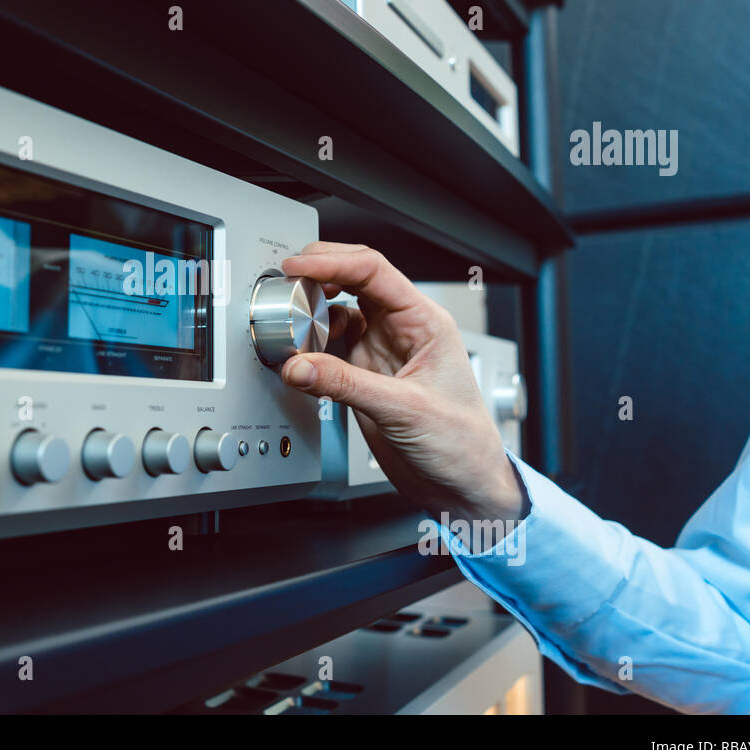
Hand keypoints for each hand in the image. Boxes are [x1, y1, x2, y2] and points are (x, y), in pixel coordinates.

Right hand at [279, 242, 523, 524]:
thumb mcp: (404, 410)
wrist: (464, 486)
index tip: (298, 266)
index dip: (332, 262)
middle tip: (285, 281)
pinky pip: (330, 349)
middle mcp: (402, 330)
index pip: (373, 271)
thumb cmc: (463, 444)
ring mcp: (381, 352)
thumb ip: (346, 385)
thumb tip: (298, 364)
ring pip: (339, 313)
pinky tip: (301, 358)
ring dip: (312, 314)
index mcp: (424, 322)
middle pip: (354, 281)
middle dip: (318, 275)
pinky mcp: (365, 377)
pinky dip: (310, 349)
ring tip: (289, 323)